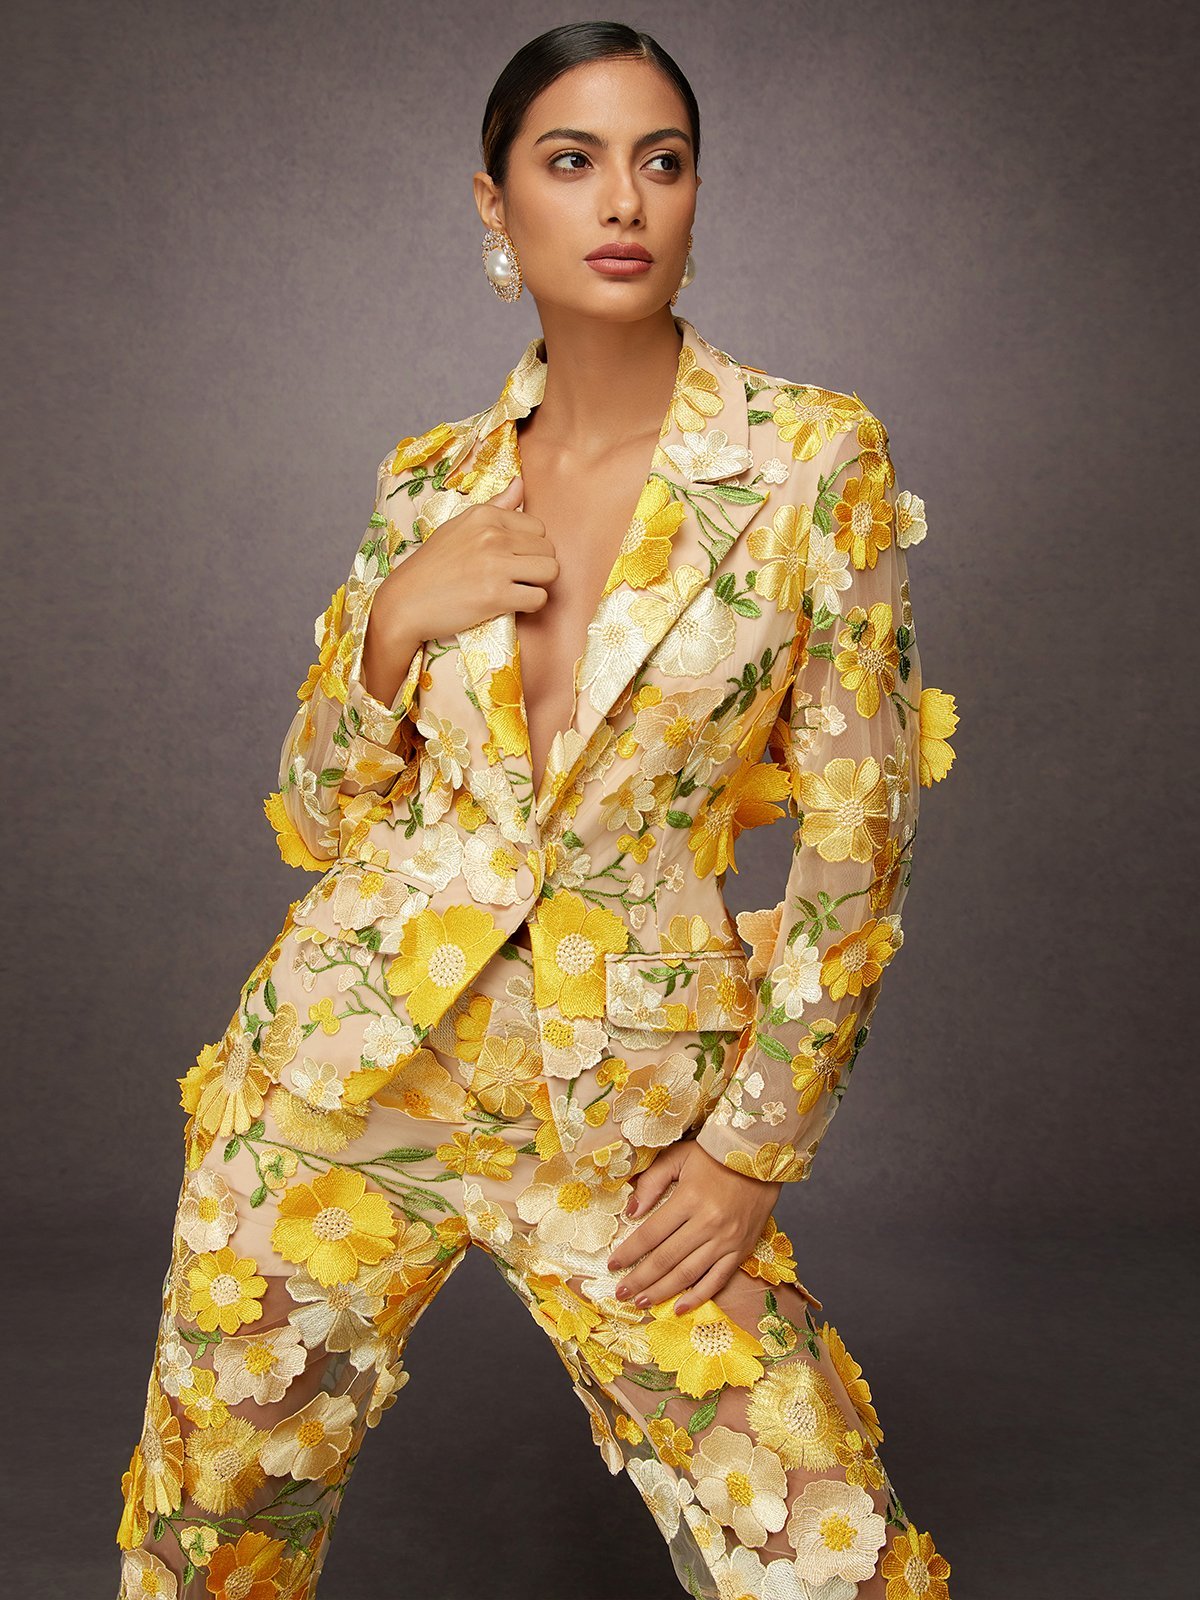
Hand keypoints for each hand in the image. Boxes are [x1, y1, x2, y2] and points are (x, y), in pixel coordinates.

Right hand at [373, 473, 557, 644]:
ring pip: (550, 571)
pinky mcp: (496, 595)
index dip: (530, 547)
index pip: (538, 527)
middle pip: (548, 549)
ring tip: (517, 588)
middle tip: (515, 577)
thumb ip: (496, 506)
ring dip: (539, 584)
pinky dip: (531, 604)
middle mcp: (492, 535)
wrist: (405, 601)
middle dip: (537, 566)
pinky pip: (539, 597)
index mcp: (485, 515)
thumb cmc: (432, 565)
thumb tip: (521, 482)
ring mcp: (495, 565)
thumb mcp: (459, 525)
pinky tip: (512, 604)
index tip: (512, 559)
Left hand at [605, 1137, 781, 1315]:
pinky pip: (717, 1279)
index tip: (613, 1264)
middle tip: (621, 1292)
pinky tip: (679, 1307)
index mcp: (689, 1199)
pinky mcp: (742, 1250)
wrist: (761, 1158)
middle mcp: (707, 1223)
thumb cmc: (715, 1156)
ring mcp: (726, 1240)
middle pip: (666, 1259)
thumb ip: (653, 1181)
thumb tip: (630, 1211)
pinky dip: (698, 1297)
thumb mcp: (679, 1157)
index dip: (629, 1252)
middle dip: (640, 1279)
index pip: (651, 1233)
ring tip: (641, 1302)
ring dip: (662, 1291)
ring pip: (688, 1273)